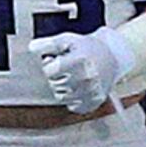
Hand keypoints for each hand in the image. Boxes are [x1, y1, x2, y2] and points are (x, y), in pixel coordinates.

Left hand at [28, 24, 145, 112]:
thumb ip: (49, 44)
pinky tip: (78, 87)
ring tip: (72, 77)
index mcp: (80, 61)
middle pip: (54, 84)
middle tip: (66, 68)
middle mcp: (87, 78)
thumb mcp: (69, 40)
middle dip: (56, 76)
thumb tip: (32, 48)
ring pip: (61, 97)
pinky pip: (72, 106)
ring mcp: (91, 92)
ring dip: (62, 88)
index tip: (56, 60)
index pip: (50, 71)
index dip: (49, 65)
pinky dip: (72, 98)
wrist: (112, 57)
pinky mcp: (93, 102)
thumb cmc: (89, 48)